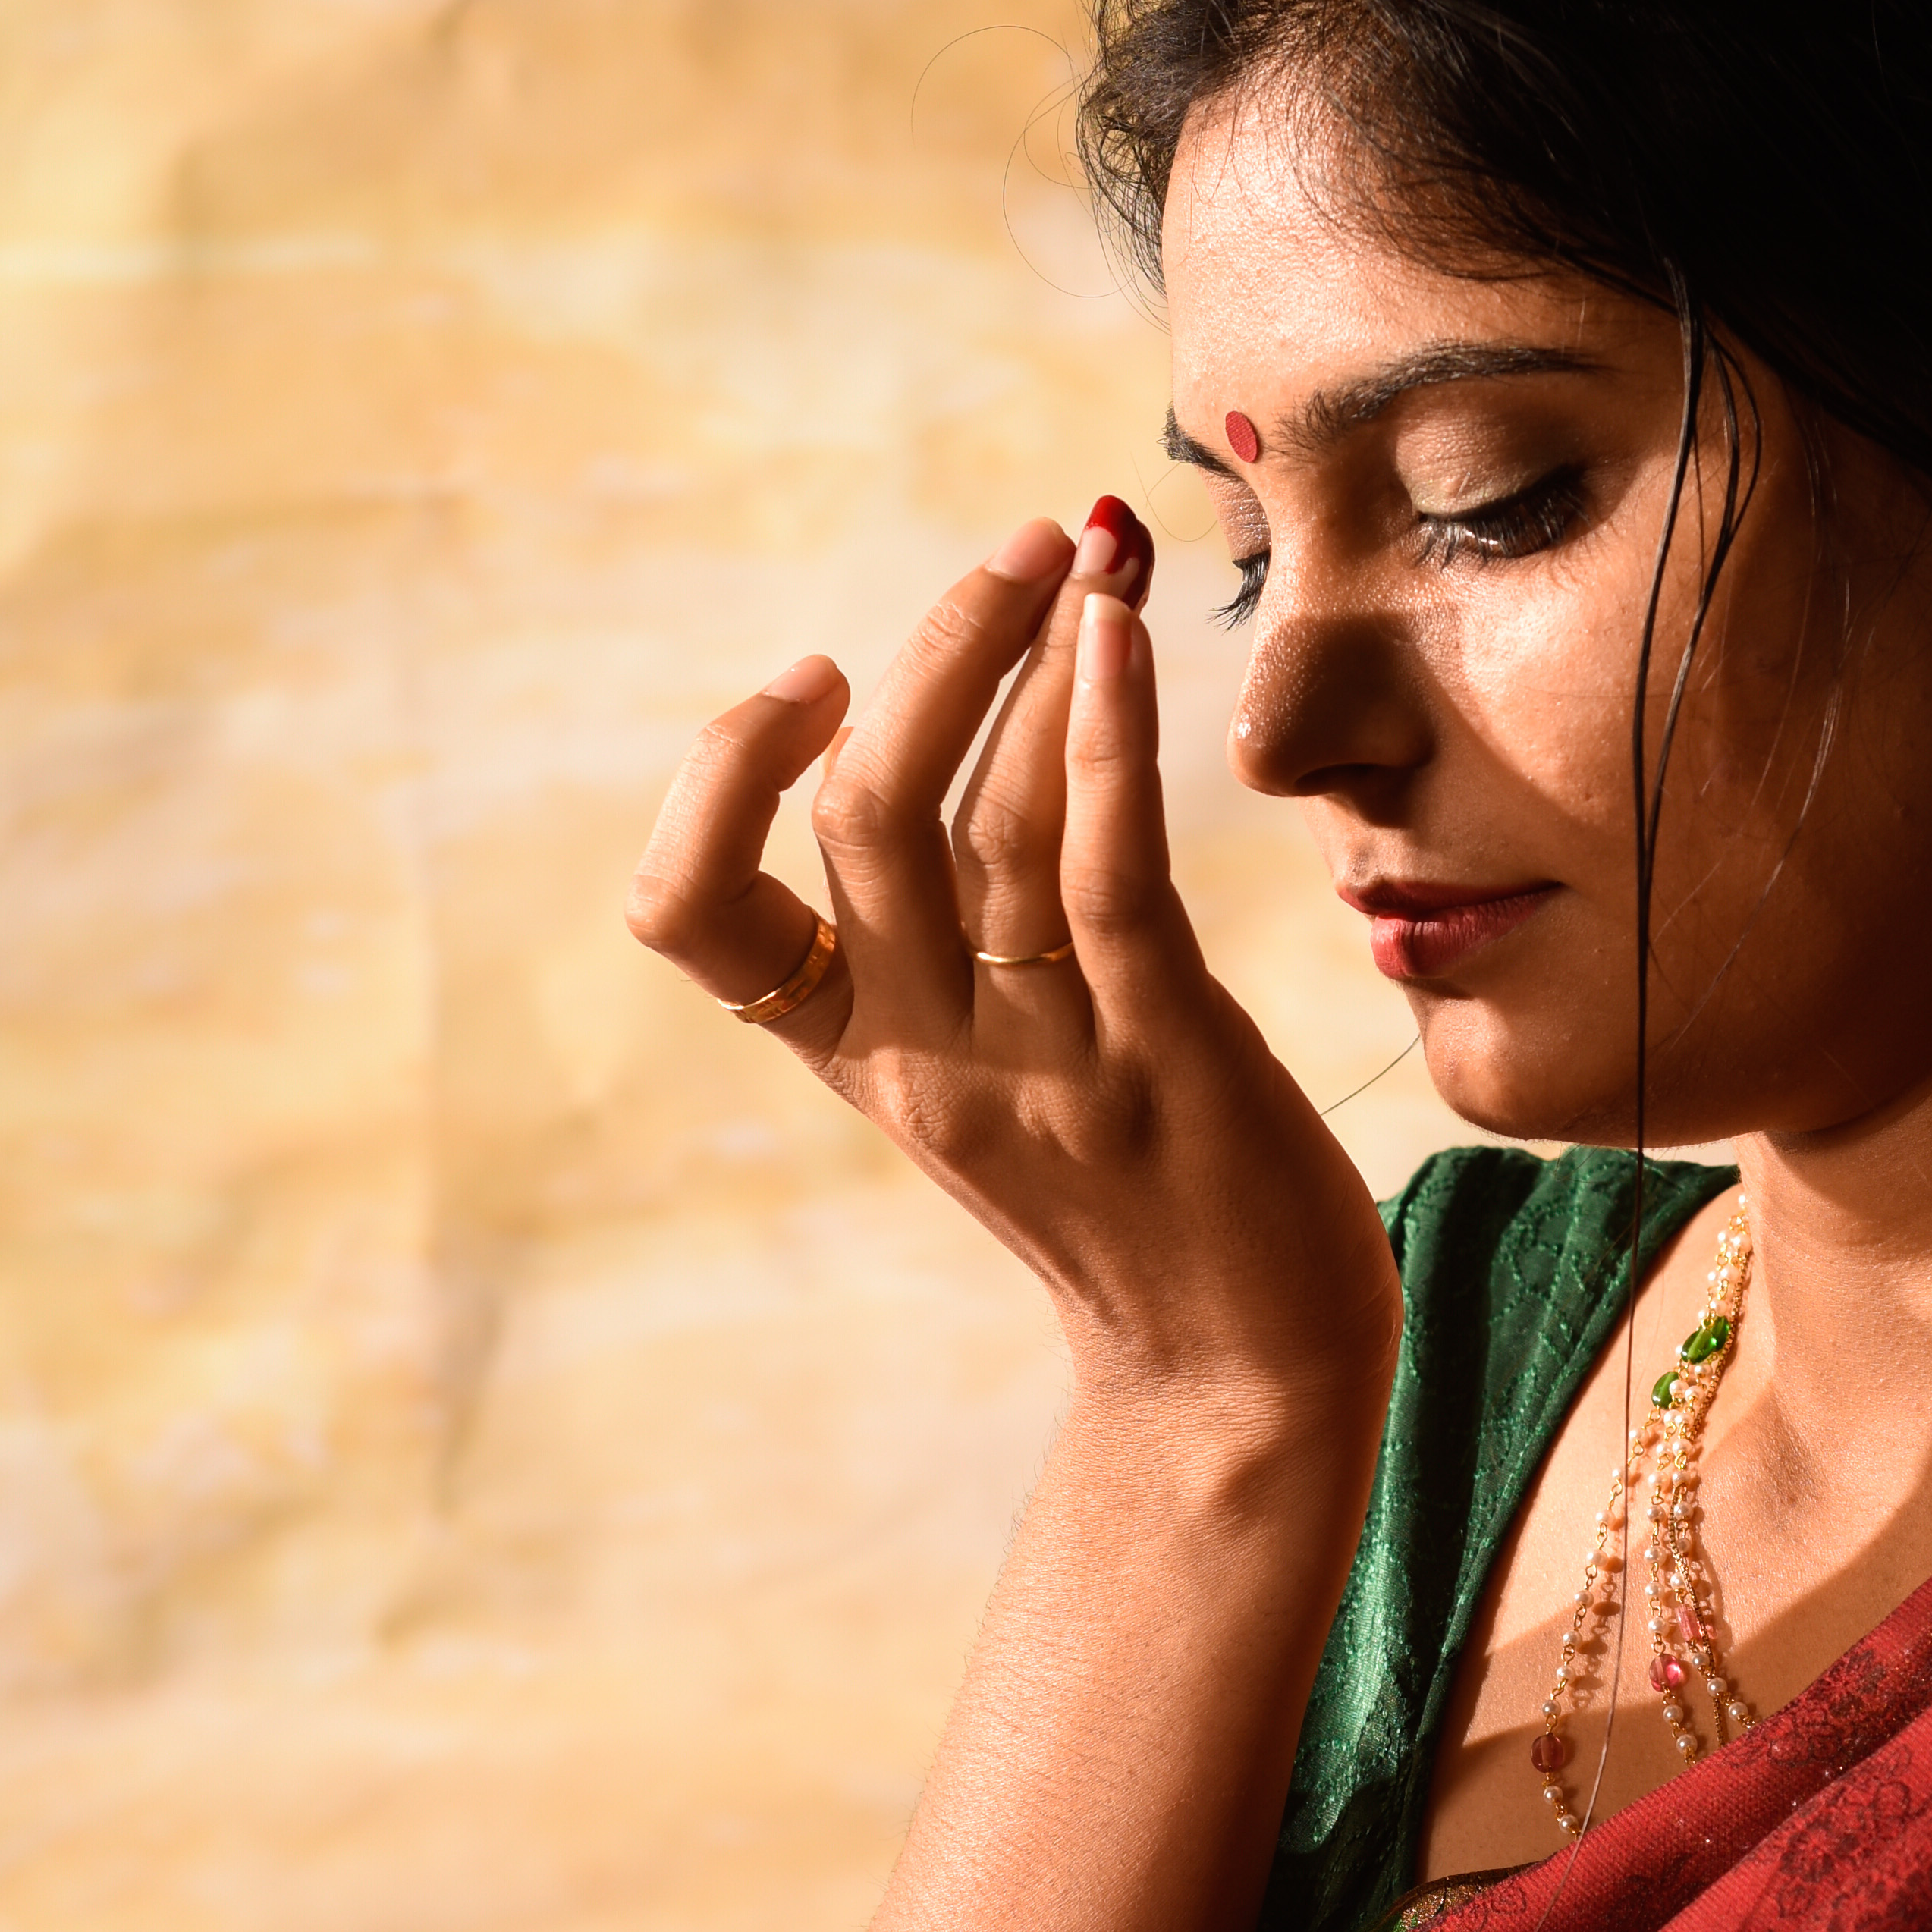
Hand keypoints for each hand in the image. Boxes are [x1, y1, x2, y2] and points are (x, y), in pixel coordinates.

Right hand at [624, 511, 1399, 1412]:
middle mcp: (923, 1059)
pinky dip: (1104, 732)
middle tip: (1017, 548)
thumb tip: (964, 701)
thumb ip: (953, 926)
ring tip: (1086, 548)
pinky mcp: (1166, 1062)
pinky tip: (1121, 629)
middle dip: (936, 649)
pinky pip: (1107, 874)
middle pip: (860, 816)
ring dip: (1034, 654)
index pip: (690, 915)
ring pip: (988, 823)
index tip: (815, 681)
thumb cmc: (1131, 1195)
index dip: (717, 778)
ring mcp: (1043, 1065)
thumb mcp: (992, 1065)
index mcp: (855, 1054)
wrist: (1241, 1383)